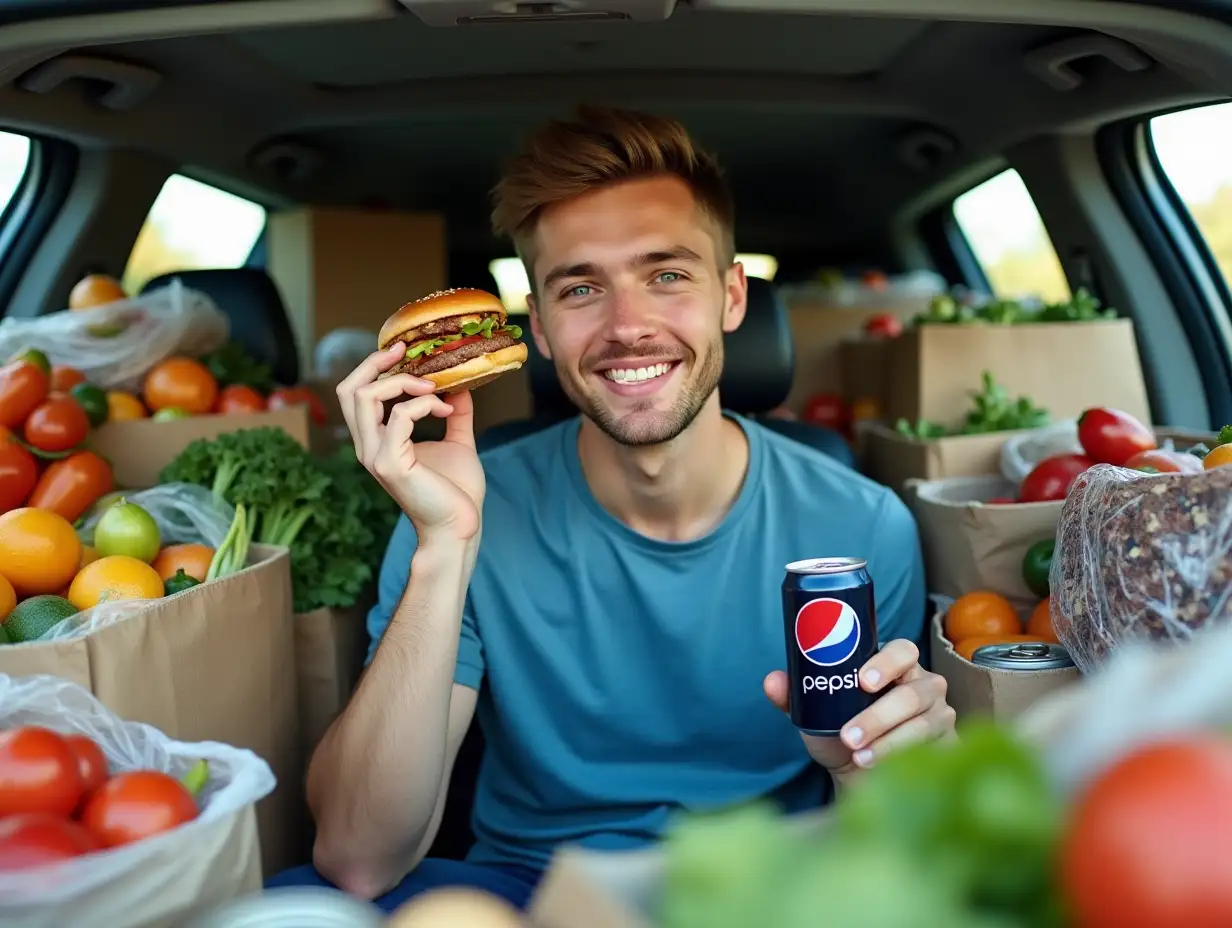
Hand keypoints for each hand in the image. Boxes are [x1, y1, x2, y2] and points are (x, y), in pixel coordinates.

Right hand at [337, 342, 484, 542]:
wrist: (461, 526)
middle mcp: (368, 447)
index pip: (354, 393)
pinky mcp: (391, 464)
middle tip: (407, 351)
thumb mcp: (456, 442)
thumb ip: (454, 415)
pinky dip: (422, 404)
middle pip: (349, 390)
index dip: (373, 366)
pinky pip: (398, 417)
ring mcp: (376, 456)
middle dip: (375, 363)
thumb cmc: (456, 491)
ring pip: (365, 397)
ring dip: (403, 382)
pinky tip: (444, 411)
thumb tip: (460, 386)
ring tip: (434, 387)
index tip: (404, 350)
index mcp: (376, 441)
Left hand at [763, 639, 954, 786]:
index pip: (902, 650)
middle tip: (848, 735)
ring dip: (888, 742)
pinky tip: (876, 767)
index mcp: (895, 667)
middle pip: (914, 692)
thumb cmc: (843, 733)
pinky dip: (900, 758)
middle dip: (879, 715)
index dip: (887, 661)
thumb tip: (772, 681)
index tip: (862, 681)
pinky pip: (931, 749)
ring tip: (859, 756)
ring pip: (922, 724)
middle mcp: (923, 685)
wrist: (864, 775)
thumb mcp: (817, 715)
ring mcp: (940, 715)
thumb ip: (796, 696)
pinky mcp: (947, 745)